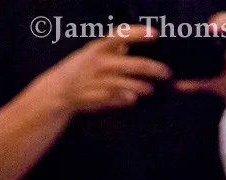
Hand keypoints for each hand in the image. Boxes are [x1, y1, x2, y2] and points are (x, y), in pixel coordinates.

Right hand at [49, 25, 171, 113]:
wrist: (59, 90)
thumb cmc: (83, 67)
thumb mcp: (96, 51)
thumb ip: (116, 47)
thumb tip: (139, 41)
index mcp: (99, 48)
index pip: (121, 35)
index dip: (138, 33)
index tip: (155, 33)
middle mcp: (99, 64)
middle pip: (132, 65)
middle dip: (153, 69)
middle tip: (166, 72)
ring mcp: (97, 82)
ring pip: (126, 85)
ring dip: (141, 87)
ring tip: (150, 89)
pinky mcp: (95, 99)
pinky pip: (115, 99)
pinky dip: (126, 99)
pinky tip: (133, 99)